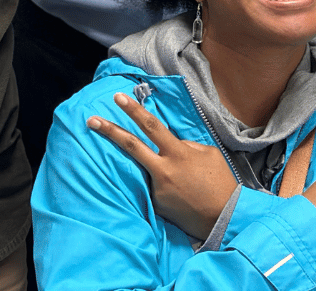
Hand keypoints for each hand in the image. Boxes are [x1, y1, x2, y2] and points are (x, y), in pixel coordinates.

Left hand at [87, 92, 237, 240]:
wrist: (224, 218)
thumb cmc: (220, 182)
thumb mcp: (208, 154)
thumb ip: (186, 145)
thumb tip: (171, 143)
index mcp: (177, 153)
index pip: (152, 126)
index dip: (134, 110)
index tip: (118, 98)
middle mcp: (163, 170)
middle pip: (131, 146)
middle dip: (110, 131)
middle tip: (91, 119)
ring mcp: (158, 189)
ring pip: (139, 168)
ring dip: (128, 162)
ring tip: (122, 156)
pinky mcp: (157, 206)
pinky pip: (153, 187)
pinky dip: (158, 183)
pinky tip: (174, 190)